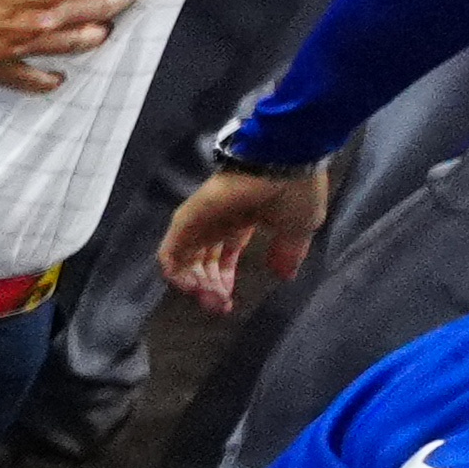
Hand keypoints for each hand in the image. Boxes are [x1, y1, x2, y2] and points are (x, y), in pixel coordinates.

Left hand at [158, 157, 336, 320]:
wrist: (285, 161)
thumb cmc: (296, 189)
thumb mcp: (298, 228)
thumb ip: (288, 253)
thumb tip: (283, 274)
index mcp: (241, 221)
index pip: (222, 257)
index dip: (224, 281)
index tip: (231, 302)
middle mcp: (217, 221)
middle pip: (202, 262)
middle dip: (209, 288)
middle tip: (219, 306)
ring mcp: (200, 219)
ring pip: (184, 260)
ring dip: (194, 285)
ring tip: (210, 301)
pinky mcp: (187, 218)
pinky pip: (170, 252)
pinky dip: (177, 273)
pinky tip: (194, 288)